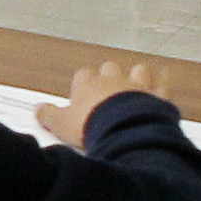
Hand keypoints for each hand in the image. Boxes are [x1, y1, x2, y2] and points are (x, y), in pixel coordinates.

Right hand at [60, 57, 183, 148]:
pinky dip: (162, 85)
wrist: (122, 131)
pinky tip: (163, 84)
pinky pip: (162, 85)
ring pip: (138, 71)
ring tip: (135, 84)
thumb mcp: (61, 124)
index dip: (82, 84)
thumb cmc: (90, 126)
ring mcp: (136, 87)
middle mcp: (113, 81)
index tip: (81, 94)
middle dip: (109, 76)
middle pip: (110, 68)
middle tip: (106, 90)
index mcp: (89, 85)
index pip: (83, 76)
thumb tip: (38, 110)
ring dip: (136, 76)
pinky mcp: (155, 98)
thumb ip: (48, 115)